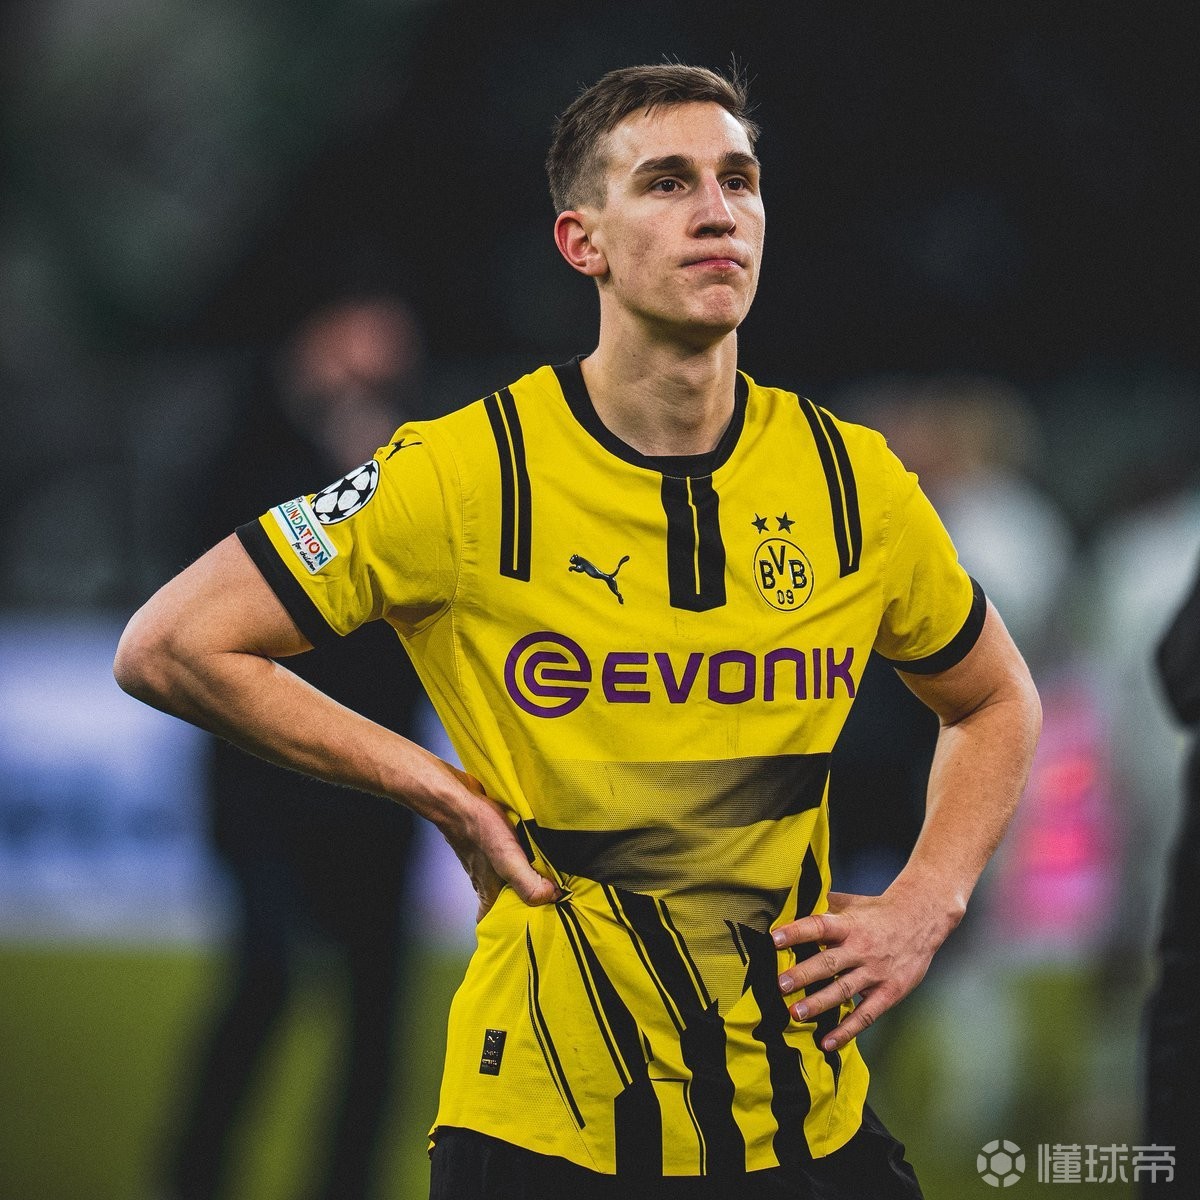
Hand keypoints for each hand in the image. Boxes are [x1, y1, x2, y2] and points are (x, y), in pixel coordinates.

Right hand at [437, 771, 561, 920]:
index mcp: (488, 891)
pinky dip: (520, 856)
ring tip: (547, 873)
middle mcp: (485, 880)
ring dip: (525, 877)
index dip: (507, 927)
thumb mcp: (508, 859)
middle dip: (524, 901)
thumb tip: (552, 896)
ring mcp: (486, 861)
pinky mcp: (490, 842)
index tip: (529, 924)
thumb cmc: (480, 828)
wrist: (457, 799)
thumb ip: (528, 883)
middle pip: (504, 900)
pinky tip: (533, 847)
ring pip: (507, 877)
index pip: (492, 921)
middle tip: (548, 897)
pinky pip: (507, 856)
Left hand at [772, 885, 958, 1051]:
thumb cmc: (879, 911)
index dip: (796, 932)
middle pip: (828, 962)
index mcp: (849, 925)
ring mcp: (875, 972)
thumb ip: (824, 905)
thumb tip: (792, 900)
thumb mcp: (852, 902)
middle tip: (779, 985)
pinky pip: (866, 1015)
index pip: (819, 926)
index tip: (774, 939)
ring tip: (795, 1013)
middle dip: (803, 975)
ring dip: (818, 1003)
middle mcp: (861, 949)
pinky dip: (847, 1030)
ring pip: (843, 990)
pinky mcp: (889, 991)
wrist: (921, 919)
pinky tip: (828, 1042)